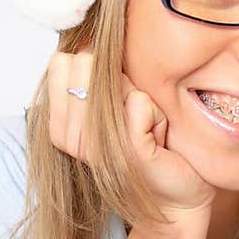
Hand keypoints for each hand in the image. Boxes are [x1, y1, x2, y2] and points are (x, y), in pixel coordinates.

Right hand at [45, 49, 217, 219]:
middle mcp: (73, 140)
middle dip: (120, 82)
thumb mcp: (118, 106)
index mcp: (62, 126)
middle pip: (85, 67)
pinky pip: (140, 103)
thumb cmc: (149, 148)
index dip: (93, 68)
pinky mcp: (128, 154)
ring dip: (141, 101)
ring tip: (146, 130)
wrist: (177, 198)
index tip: (113, 100)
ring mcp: (98, 149)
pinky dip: (156, 115)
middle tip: (133, 117)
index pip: (61, 63)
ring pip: (118, 84)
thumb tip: (90, 41)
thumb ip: (100, 79)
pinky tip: (158, 140)